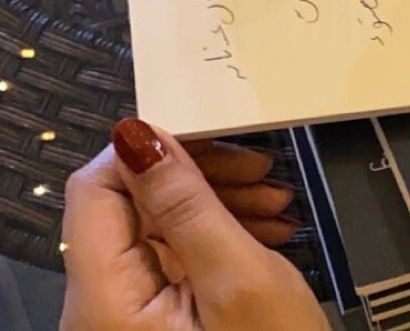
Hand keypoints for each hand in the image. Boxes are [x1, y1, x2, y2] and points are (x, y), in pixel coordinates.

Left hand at [61, 119, 329, 330]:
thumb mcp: (239, 279)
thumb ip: (187, 205)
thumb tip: (141, 135)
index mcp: (103, 300)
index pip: (96, 189)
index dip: (151, 152)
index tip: (216, 135)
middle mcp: (101, 308)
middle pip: (129, 207)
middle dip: (198, 178)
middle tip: (261, 169)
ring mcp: (128, 319)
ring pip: (158, 229)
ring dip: (218, 203)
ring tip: (276, 205)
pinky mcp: (158, 323)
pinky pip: (176, 260)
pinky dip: (220, 236)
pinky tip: (265, 232)